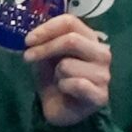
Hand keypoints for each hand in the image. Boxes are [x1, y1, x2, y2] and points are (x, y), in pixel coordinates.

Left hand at [25, 13, 111, 127]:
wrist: (60, 108)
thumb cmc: (54, 78)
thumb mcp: (46, 54)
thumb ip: (46, 40)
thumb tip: (34, 36)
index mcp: (89, 39)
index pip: (71, 22)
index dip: (47, 28)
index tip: (28, 40)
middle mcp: (101, 54)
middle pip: (72, 40)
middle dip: (45, 48)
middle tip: (28, 57)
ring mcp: (104, 75)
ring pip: (69, 65)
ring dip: (56, 73)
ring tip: (59, 80)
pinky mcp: (101, 95)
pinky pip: (76, 84)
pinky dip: (64, 87)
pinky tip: (66, 91)